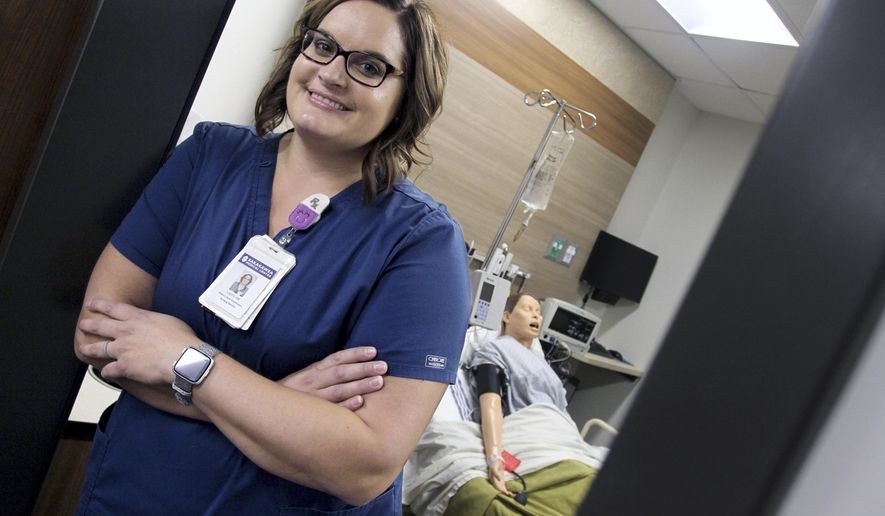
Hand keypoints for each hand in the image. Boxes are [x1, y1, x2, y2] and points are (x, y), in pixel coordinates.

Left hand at [77, 299, 200, 384]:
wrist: (182, 358)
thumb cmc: (181, 339)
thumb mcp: (167, 320)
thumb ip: (153, 320)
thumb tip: (151, 322)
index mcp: (137, 318)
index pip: (113, 308)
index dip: (100, 305)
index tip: (91, 304)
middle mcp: (125, 332)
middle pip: (101, 326)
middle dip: (89, 325)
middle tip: (83, 324)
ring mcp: (122, 349)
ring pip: (98, 348)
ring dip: (89, 349)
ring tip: (84, 349)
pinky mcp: (124, 366)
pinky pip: (109, 370)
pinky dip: (107, 372)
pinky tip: (106, 373)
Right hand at [278, 347, 387, 410]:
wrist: (267, 413)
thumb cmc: (293, 396)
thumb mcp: (305, 378)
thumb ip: (325, 372)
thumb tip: (352, 363)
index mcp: (312, 372)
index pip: (336, 359)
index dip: (355, 354)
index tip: (373, 351)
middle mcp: (313, 383)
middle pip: (341, 373)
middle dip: (363, 369)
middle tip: (383, 366)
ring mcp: (313, 400)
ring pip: (339, 391)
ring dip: (360, 386)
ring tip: (379, 382)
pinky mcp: (313, 417)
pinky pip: (332, 410)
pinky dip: (346, 405)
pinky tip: (360, 403)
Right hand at [487, 460, 513, 495]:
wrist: (496, 461)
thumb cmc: (494, 464)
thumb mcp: (494, 468)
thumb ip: (496, 474)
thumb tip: (499, 479)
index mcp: (492, 480)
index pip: (496, 487)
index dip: (500, 491)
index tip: (505, 493)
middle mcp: (494, 482)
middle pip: (499, 490)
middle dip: (504, 493)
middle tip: (510, 495)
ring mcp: (498, 482)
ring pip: (501, 489)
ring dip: (505, 493)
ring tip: (511, 495)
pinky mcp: (501, 481)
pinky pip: (503, 487)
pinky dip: (506, 491)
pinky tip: (510, 493)